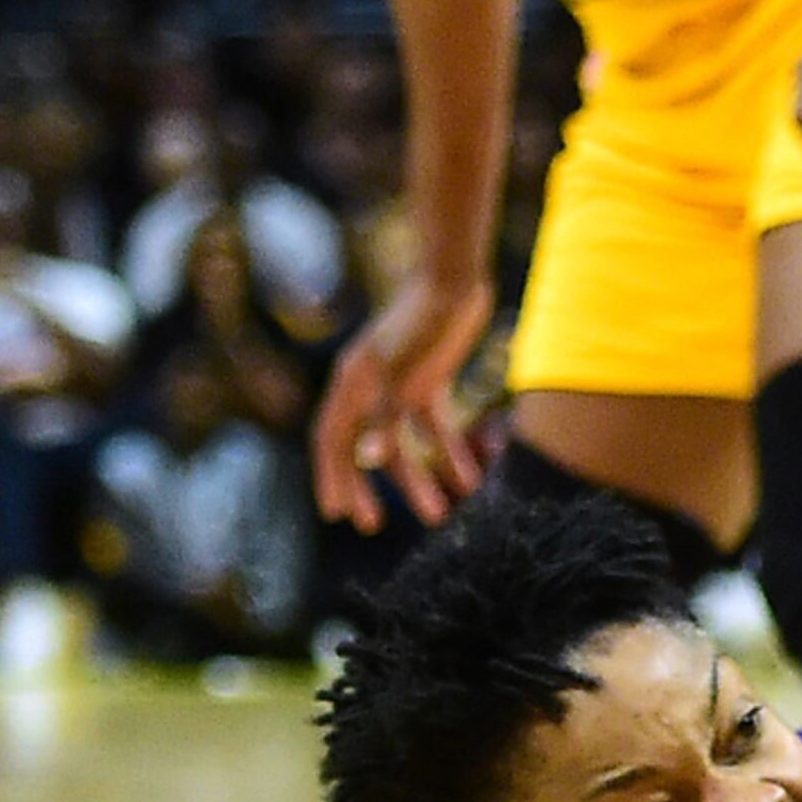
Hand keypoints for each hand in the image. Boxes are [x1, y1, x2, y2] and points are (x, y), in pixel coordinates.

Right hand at [310, 271, 495, 530]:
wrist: (456, 276)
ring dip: (418, 478)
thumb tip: (368, 462)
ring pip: (403, 443)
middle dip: (368, 488)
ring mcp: (400, 383)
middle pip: (361, 447)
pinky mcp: (430, 378)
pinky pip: (434, 426)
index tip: (338, 514)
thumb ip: (385, 418)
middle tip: (375, 526)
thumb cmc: (426, 321)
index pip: (331, 441)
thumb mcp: (405, 373)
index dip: (332, 478)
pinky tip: (470, 481)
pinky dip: (450, 452)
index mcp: (352, 383)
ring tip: (439, 516)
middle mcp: (370, 387)